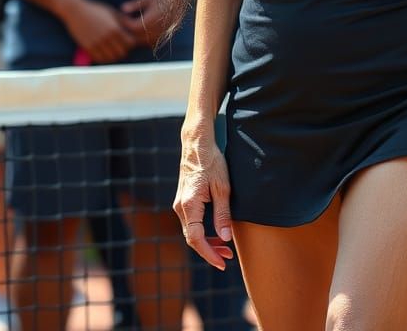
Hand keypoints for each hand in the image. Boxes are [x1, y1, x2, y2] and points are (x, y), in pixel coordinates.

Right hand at [64, 0, 136, 63]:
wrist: (76, 11)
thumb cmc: (95, 9)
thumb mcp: (111, 12)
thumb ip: (123, 21)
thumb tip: (134, 26)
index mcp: (115, 29)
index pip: (130, 43)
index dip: (131, 43)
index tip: (128, 40)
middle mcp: (106, 38)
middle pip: (122, 52)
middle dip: (124, 51)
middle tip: (121, 47)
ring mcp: (97, 43)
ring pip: (111, 58)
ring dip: (114, 56)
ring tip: (113, 51)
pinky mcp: (88, 47)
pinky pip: (99, 59)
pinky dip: (104, 58)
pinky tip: (104, 53)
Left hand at [120, 0, 177, 46]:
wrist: (180, 2)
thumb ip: (136, 4)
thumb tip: (123, 8)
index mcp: (151, 19)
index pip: (133, 26)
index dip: (125, 23)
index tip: (118, 17)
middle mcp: (156, 29)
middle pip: (136, 37)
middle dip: (127, 32)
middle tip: (120, 26)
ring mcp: (160, 34)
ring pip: (142, 42)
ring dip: (134, 37)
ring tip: (127, 29)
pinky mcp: (163, 36)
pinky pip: (149, 43)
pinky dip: (142, 40)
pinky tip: (137, 33)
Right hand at [174, 129, 235, 270]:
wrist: (197, 144)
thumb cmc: (212, 162)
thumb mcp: (223, 188)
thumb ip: (222, 214)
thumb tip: (225, 239)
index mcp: (189, 205)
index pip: (196, 239)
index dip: (209, 254)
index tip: (221, 263)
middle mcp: (180, 207)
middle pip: (192, 238)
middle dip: (209, 250)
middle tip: (227, 257)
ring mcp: (179, 204)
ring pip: (191, 231)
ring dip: (206, 242)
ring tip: (225, 248)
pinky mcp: (183, 200)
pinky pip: (191, 222)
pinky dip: (202, 231)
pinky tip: (214, 233)